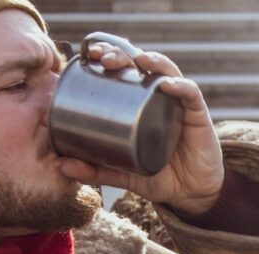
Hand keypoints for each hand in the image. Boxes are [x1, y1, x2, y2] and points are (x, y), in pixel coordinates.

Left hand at [57, 42, 223, 215]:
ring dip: (152, 60)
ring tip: (138, 60)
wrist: (191, 194)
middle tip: (105, 59)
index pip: (123, 71)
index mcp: (139, 104)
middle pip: (141, 64)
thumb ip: (96, 170)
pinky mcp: (197, 114)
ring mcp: (178, 103)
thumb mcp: (124, 174)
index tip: (89, 56)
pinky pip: (190, 93)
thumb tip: (61, 166)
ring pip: (166, 71)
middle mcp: (158, 97)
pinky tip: (165, 85)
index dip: (108, 57)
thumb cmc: (159, 176)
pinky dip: (179, 86)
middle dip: (122, 54)